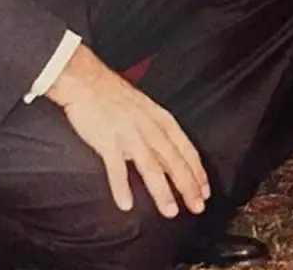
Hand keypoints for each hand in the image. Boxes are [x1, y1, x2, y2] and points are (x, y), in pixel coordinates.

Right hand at [46, 44, 209, 219]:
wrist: (87, 80)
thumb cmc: (114, 95)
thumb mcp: (145, 109)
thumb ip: (157, 132)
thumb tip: (168, 155)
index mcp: (160, 119)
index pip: (186, 148)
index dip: (197, 171)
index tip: (205, 190)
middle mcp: (149, 127)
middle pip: (173, 161)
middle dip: (188, 186)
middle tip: (197, 207)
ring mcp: (128, 134)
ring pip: (151, 167)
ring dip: (162, 191)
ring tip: (170, 211)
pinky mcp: (107, 140)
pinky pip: (116, 168)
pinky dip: (121, 187)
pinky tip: (126, 204)